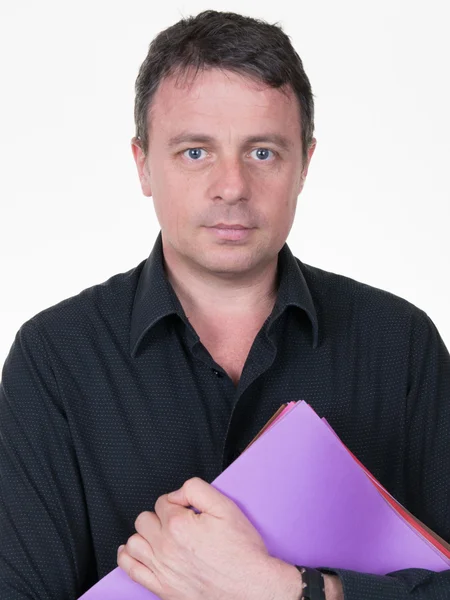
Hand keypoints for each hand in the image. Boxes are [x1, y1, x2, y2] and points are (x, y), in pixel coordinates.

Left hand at [117, 476, 294, 599]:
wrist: (250, 587)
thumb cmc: (241, 551)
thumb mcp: (225, 507)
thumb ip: (196, 489)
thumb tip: (177, 493)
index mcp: (178, 524)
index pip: (162, 502)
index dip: (176, 502)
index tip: (186, 510)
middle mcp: (165, 547)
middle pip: (144, 520)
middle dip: (159, 516)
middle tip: (176, 522)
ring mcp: (161, 569)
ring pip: (134, 543)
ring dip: (144, 535)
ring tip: (158, 535)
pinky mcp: (162, 588)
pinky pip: (131, 570)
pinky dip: (127, 558)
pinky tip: (132, 552)